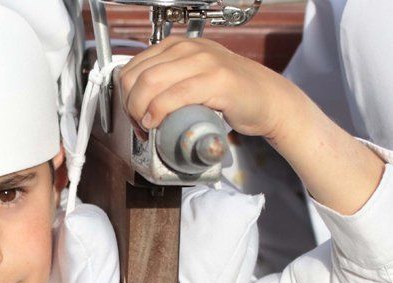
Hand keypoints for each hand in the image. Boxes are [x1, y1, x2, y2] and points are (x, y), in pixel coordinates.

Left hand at [119, 36, 304, 139]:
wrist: (268, 99)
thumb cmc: (229, 93)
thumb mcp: (191, 77)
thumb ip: (166, 81)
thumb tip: (136, 99)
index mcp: (176, 46)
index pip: (131, 68)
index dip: (125, 97)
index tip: (134, 116)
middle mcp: (188, 48)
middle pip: (137, 77)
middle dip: (130, 107)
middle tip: (140, 126)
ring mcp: (203, 61)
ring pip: (150, 83)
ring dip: (140, 111)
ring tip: (149, 127)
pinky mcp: (217, 80)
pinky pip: (175, 95)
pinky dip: (159, 111)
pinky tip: (158, 123)